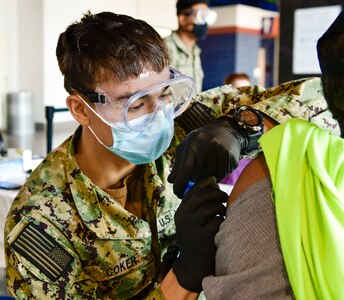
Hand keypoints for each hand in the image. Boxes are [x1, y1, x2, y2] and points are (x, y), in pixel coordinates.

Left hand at [168, 117, 246, 197]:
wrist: (227, 131)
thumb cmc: (201, 141)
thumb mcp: (187, 146)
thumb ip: (178, 163)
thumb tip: (171, 181)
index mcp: (194, 141)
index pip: (186, 167)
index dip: (180, 183)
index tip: (177, 193)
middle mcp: (208, 144)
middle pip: (197, 174)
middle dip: (192, 180)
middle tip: (192, 179)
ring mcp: (221, 151)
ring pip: (209, 177)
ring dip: (204, 179)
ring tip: (204, 171)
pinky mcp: (231, 158)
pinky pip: (220, 176)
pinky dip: (214, 177)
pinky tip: (213, 170)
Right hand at [173, 177, 226, 292]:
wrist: (193, 266)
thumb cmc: (196, 239)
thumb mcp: (191, 221)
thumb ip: (198, 205)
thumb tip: (213, 182)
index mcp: (180, 213)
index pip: (191, 192)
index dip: (204, 183)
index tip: (214, 180)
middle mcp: (183, 219)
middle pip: (200, 197)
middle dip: (215, 193)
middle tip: (225, 196)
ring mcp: (193, 228)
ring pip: (210, 208)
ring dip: (221, 207)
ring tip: (224, 211)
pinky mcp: (204, 238)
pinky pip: (218, 221)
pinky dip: (223, 220)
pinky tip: (223, 224)